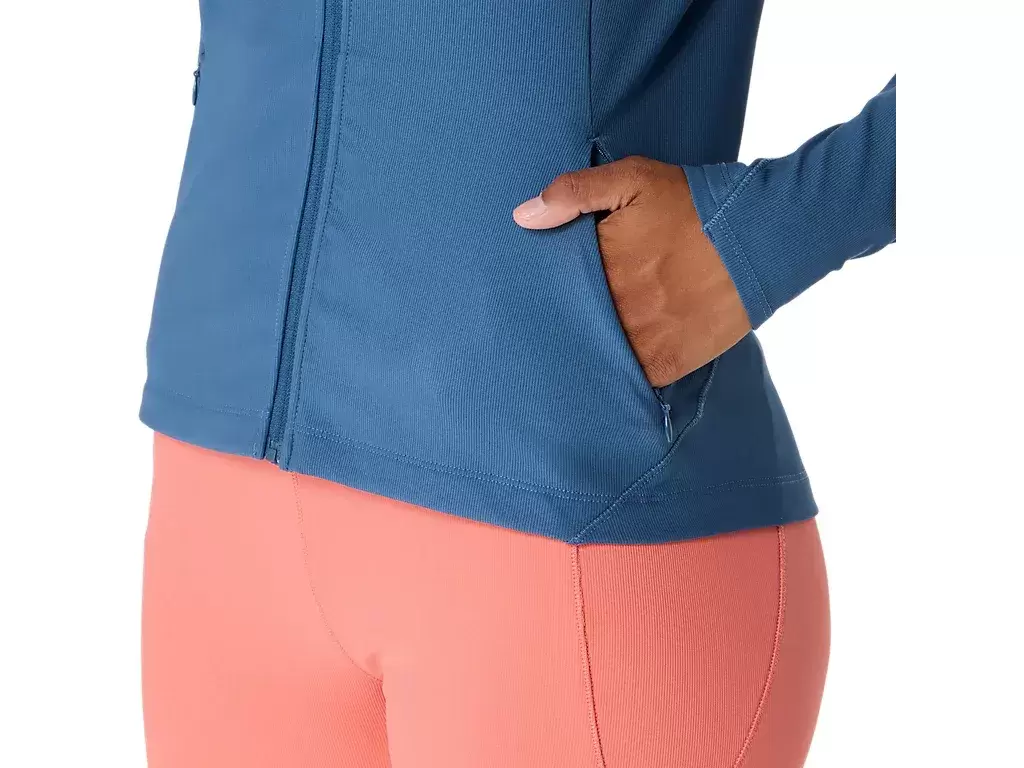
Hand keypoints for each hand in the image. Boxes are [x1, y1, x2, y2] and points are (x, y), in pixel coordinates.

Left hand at [513, 156, 750, 387]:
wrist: (762, 234)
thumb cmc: (695, 203)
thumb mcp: (633, 179)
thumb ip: (575, 192)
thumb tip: (522, 217)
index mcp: (600, 267)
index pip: (552, 292)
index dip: (541, 296)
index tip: (531, 299)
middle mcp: (617, 308)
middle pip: (572, 328)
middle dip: (560, 329)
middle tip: (542, 334)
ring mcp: (643, 339)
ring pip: (597, 358)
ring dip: (587, 355)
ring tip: (570, 358)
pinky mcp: (669, 362)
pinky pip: (632, 380)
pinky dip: (620, 377)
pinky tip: (609, 373)